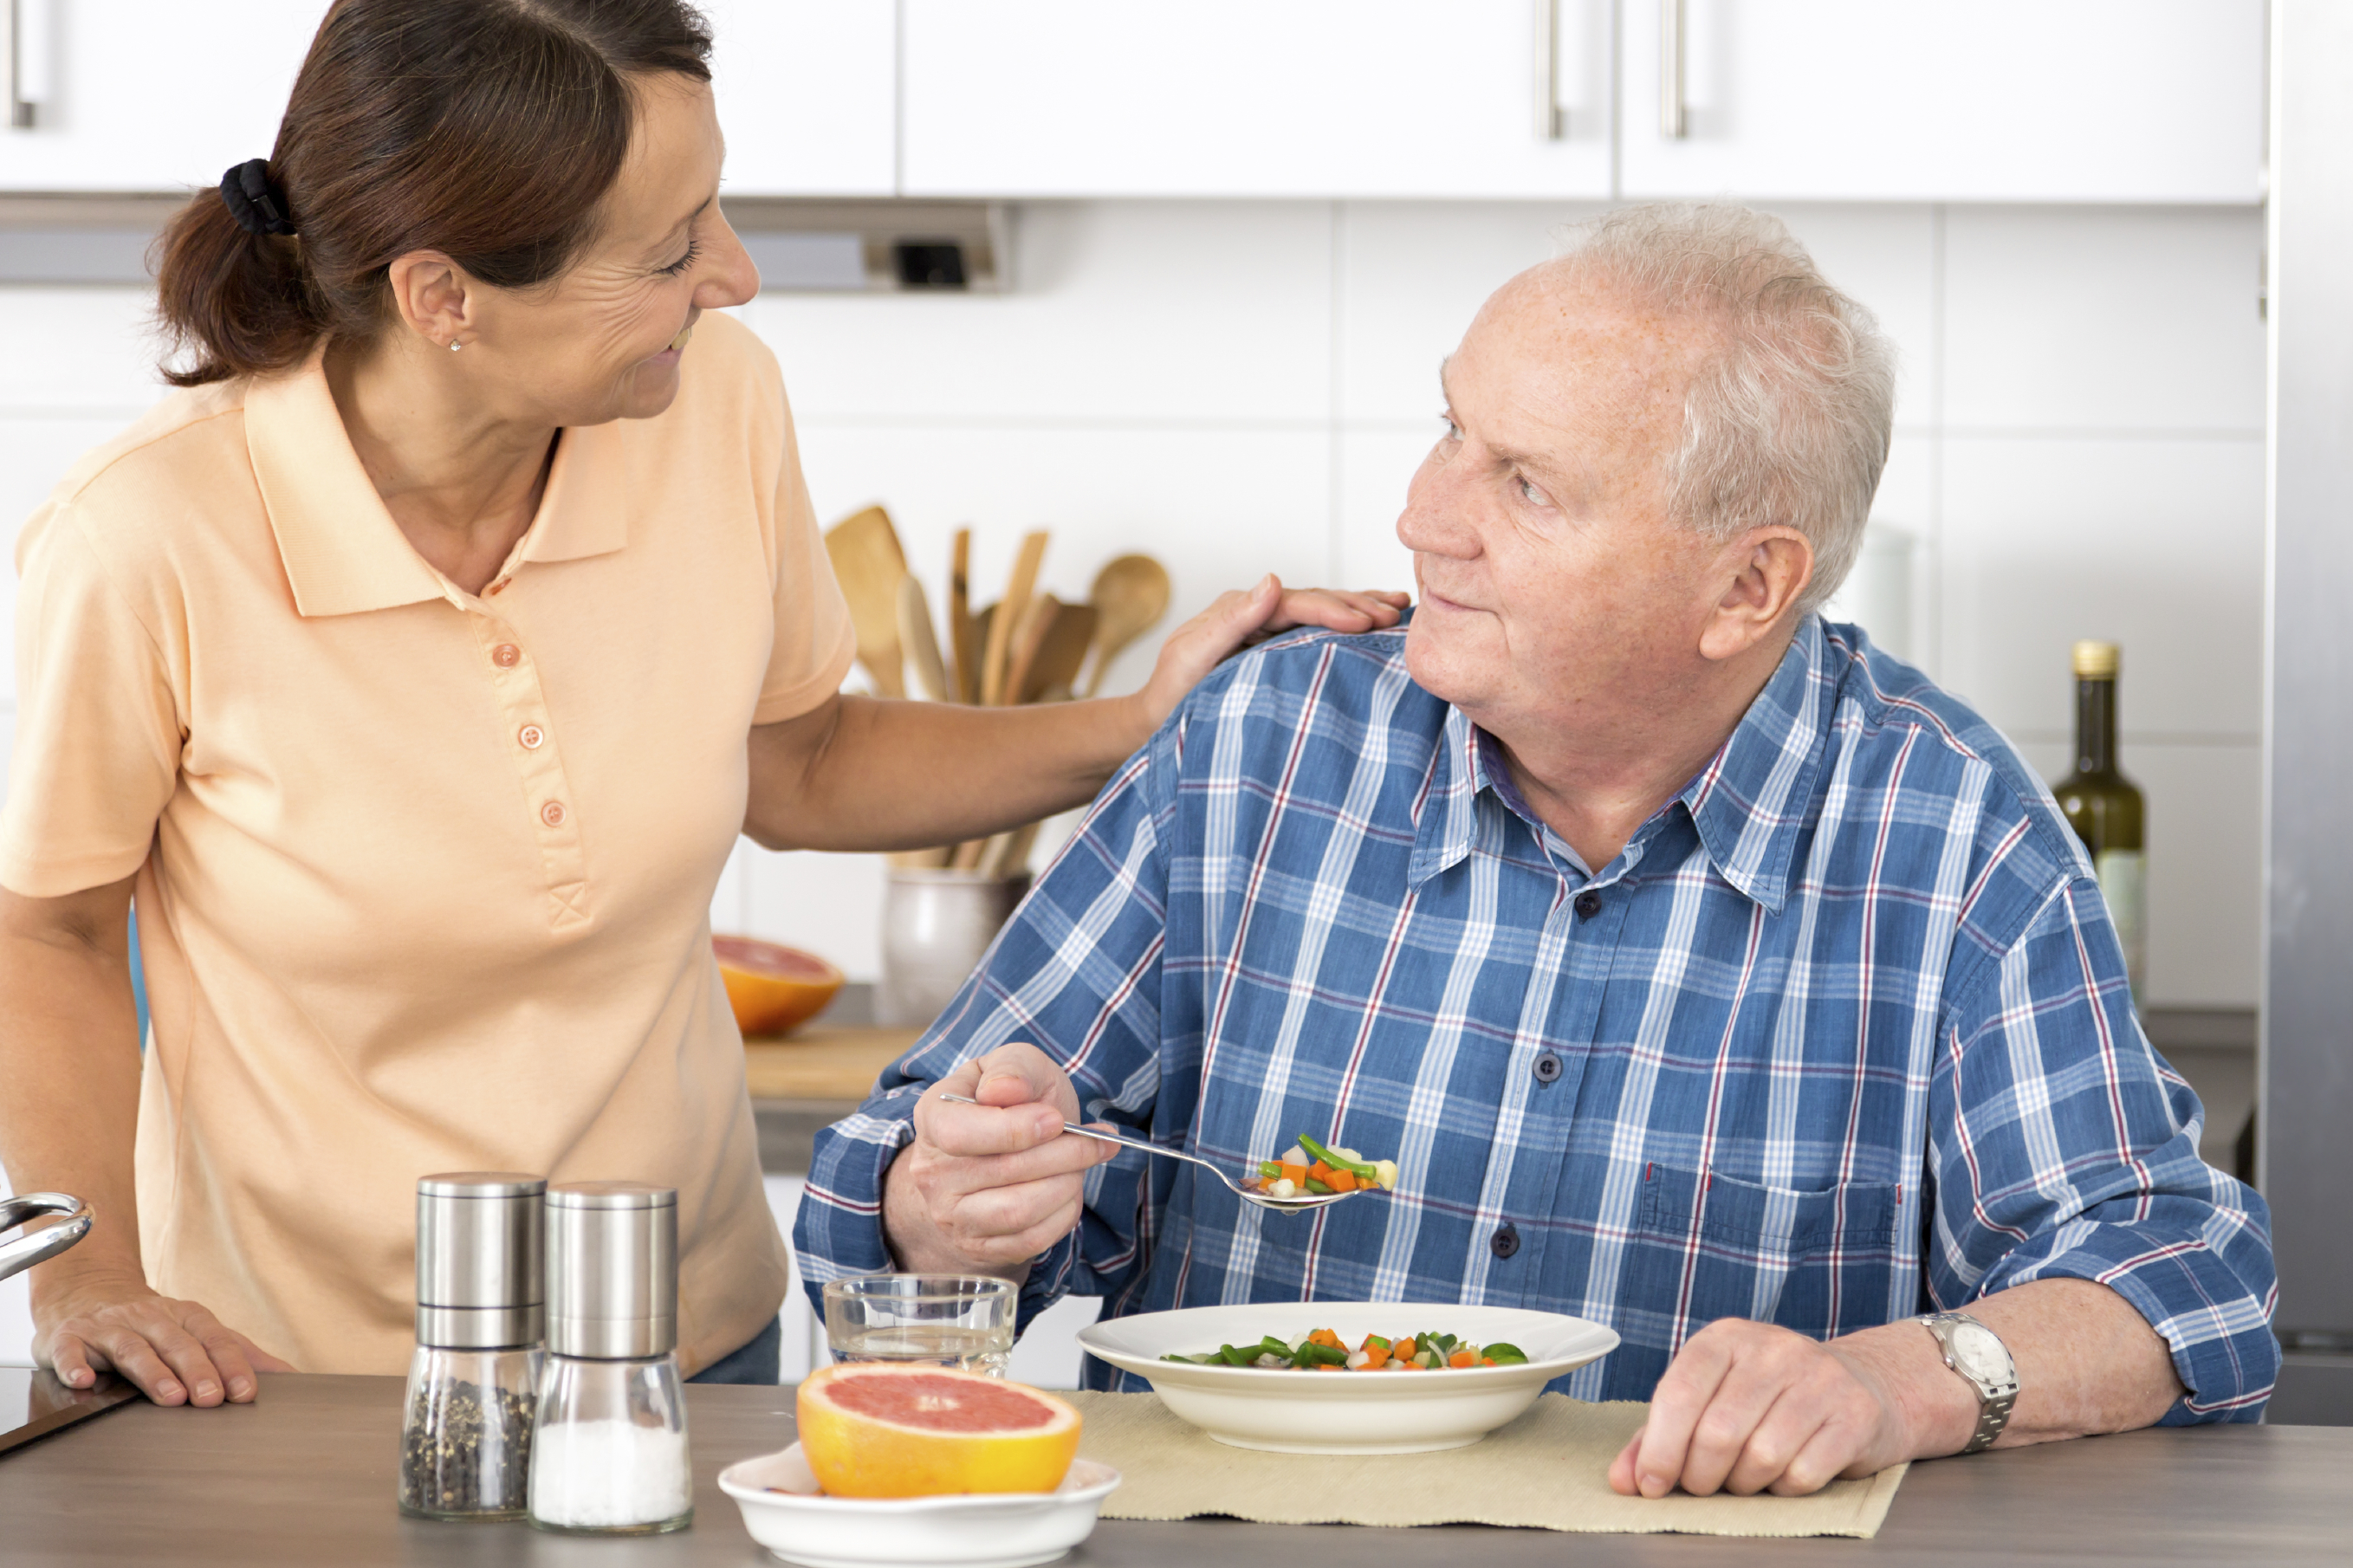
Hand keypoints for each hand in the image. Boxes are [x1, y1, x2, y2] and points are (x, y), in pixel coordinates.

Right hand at [33, 1268, 293, 1406]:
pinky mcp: (69, 1338)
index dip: (231, 1364)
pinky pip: (71, 1350)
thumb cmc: (153, 1325)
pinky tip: (83, 1382)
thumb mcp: (198, 1332)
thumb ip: (240, 1353)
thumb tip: (290, 1375)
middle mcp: (150, 1318)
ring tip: (170, 1396)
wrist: (89, 1295)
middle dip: (197, 1370)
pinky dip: (75, 1365)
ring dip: (152, 1372)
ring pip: (133, 1348)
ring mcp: (109, 1327)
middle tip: (211, 1399)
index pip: (214, 1338)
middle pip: (177, 1343)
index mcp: (185, 1317)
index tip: (246, 1391)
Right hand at [881, 1043, 1117, 1278]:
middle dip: (1065, 1153)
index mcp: (933, 1118)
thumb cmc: (1012, 1102)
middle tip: (1097, 1139)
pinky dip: (1064, 1213)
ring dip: (1067, 1184)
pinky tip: (1070, 1189)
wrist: (998, 1152)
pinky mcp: (980, 1246)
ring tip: (1084, 1163)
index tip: (1056, 1119)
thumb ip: (1012, 1068)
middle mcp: (932, 1172)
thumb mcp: (1014, 1065)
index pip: (959, 1134)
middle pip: (1004, 1171)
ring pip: (1019, 1211)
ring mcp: (952, 1215)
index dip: (1015, 1129)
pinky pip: (1031, 1240)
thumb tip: (1004, 1090)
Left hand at [1131, 576, 1408, 732]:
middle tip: (1396, 614)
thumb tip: (1272, 579)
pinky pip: (1319, 635)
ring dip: (1361, 609)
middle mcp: (1257, 615)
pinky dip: (1349, 628)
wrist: (1158, 725)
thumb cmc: (1171, 696)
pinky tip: (1376, 629)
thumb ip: (1229, 620)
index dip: (1333, 608)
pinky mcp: (1278, 652)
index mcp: (1239, 610)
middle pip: (1316, 601)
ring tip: (1400, 608)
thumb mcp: (1192, 656)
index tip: (1366, 621)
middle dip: (1358, 605)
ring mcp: (1269, 632)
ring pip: (1323, 614)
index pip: (1294, 602)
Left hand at [1606, 1319, 1914, 1497]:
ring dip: (1744, 1484)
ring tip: (1746, 1477)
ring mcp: (1820, 1377)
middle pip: (1718, 1432)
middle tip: (1702, 1486)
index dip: (1659, 1447)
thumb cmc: (1772, 1398)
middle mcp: (1773, 1348)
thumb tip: (1622, 1480)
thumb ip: (1661, 1435)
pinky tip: (1785, 1475)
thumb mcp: (1713, 1398)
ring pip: (1761, 1457)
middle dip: (1700, 1475)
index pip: (1679, 1392)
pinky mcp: (1856, 1413)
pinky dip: (1785, 1489)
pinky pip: (1804, 1473)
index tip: (1650, 1484)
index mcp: (1726, 1337)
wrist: (1866, 1383)